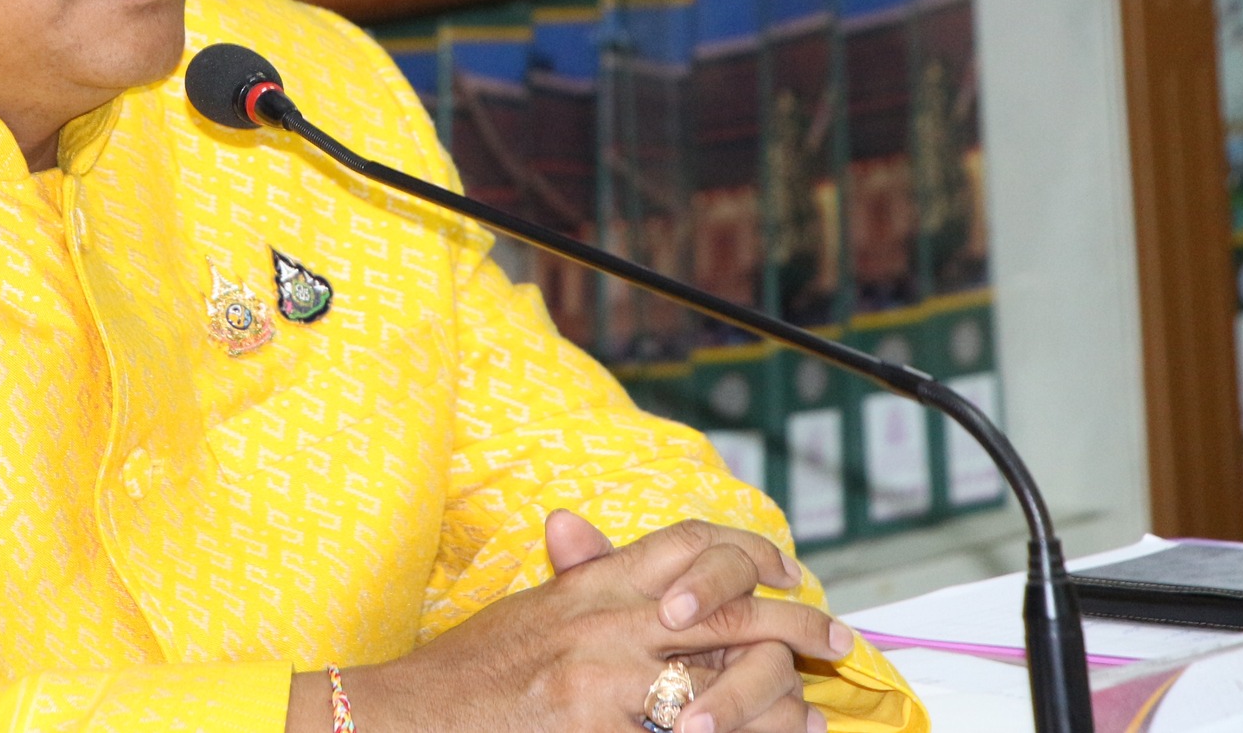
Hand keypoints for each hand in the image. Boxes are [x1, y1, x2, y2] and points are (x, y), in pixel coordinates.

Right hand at [287, 517, 851, 732]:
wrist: (407, 720)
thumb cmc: (464, 675)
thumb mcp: (525, 611)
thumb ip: (573, 576)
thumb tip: (579, 529)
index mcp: (587, 587)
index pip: (685, 543)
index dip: (747, 549)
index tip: (785, 568)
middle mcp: (603, 626)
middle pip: (723, 609)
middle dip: (791, 623)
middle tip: (835, 639)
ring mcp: (604, 686)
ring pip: (722, 678)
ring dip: (777, 694)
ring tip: (810, 709)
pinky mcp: (601, 732)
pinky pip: (690, 731)